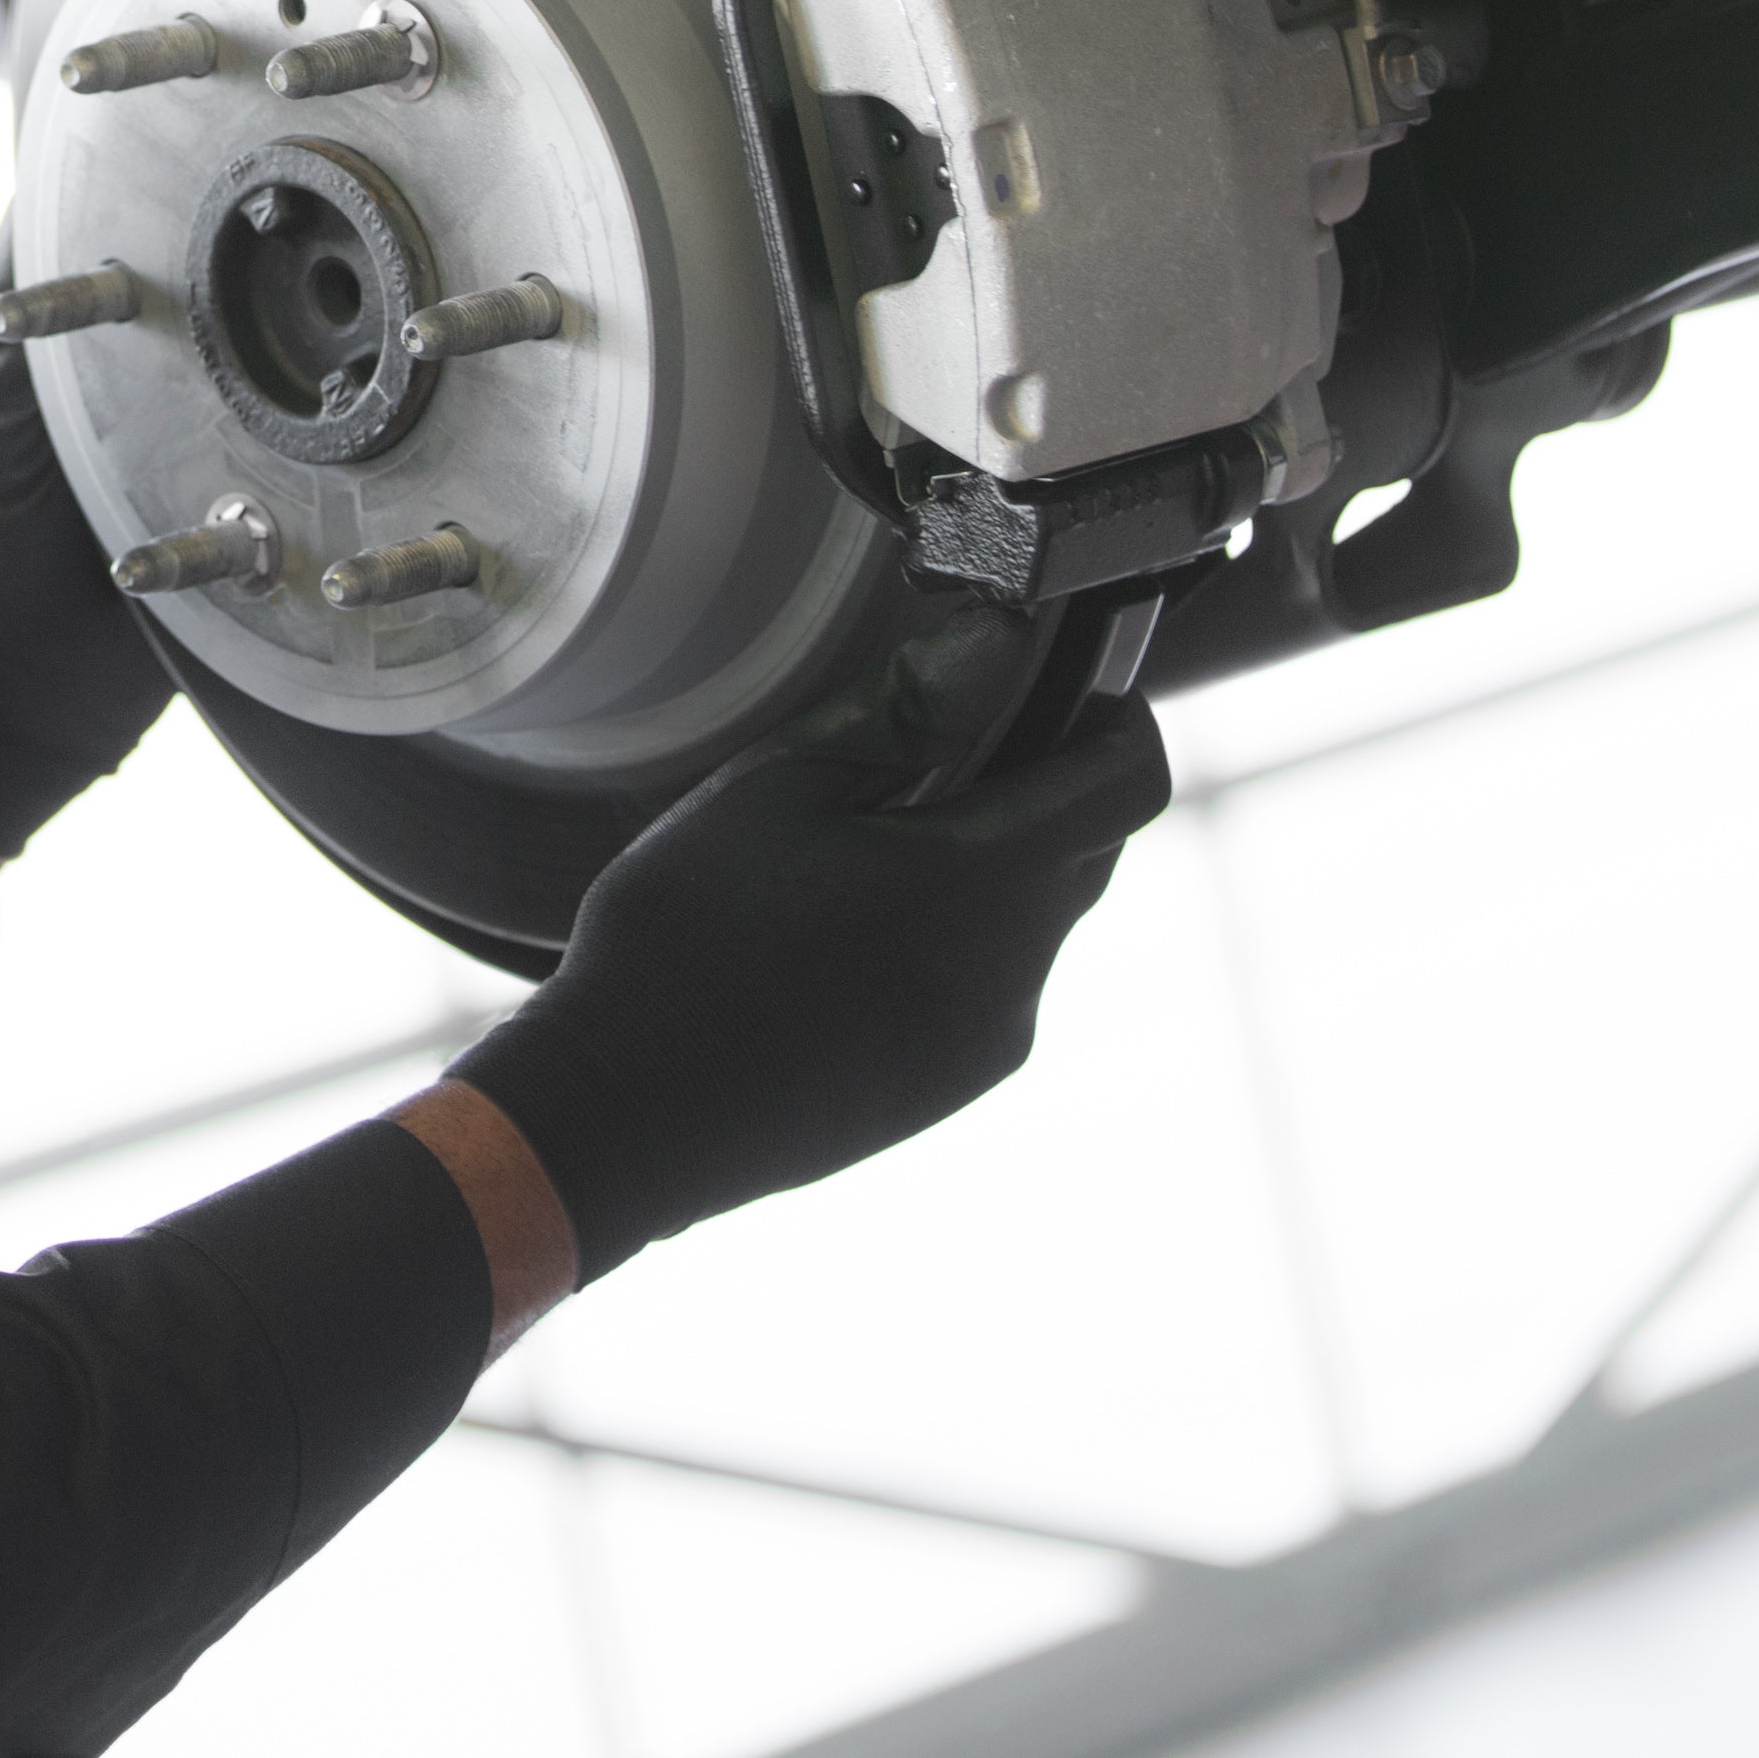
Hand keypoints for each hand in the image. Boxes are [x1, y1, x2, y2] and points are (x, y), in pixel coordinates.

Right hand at [446, 701, 1169, 1280]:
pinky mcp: (952, 1086)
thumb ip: (902, 711)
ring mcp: (988, 1040)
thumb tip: (999, 643)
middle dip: (1042, 783)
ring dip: (996, 864)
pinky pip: (996, 985)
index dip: (1112, 714)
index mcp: (983, 882)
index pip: (1130, 780)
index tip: (1052, 684)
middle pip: (1090, 848)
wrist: (628, 1115)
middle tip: (934, 749)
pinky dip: (961, 938)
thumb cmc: (686, 939)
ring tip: (871, 846)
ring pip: (1040, 920)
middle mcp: (1015, 970)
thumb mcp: (774, 788)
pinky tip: (852, 933)